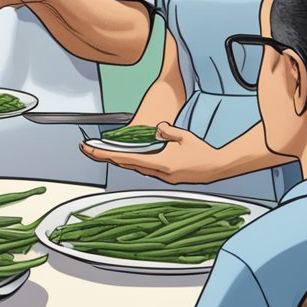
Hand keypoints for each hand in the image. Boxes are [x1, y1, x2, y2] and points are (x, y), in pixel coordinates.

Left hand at [79, 122, 224, 183]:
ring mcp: (162, 177)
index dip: (105, 154)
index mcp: (160, 163)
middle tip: (87, 148)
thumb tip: (156, 129)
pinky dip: (133, 163)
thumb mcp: (183, 136)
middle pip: (125, 165)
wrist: (219, 167)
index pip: (125, 159)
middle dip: (105, 156)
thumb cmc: (202, 151)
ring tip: (102, 152)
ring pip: (134, 168)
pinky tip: (127, 158)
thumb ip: (166, 131)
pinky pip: (145, 169)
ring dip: (118, 160)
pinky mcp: (167, 177)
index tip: (88, 150)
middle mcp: (158, 173)